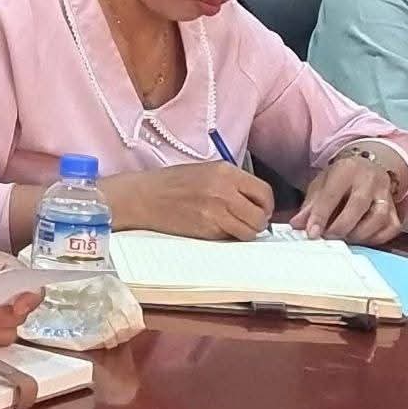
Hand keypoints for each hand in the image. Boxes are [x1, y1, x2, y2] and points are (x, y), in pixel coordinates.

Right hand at [104, 162, 273, 239]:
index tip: (260, 210)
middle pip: (260, 215)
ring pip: (250, 230)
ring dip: (245, 233)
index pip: (264, 192)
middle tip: (247, 222)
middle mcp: (224, 189)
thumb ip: (231, 182)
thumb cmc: (170, 184)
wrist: (142, 196)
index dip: (266, 205)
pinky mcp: (206, 228)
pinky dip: (228, 237)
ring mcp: (216, 210)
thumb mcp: (204, 171)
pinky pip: (231, 237)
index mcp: (225, 171)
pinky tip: (215, 229)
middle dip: (257, 222)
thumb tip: (254, 201)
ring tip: (231, 228)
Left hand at [292, 159, 401, 243]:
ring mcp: (386, 194)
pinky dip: (375, 238)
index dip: (320, 216)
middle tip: (327, 237)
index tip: (312, 233)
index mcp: (346, 169)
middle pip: (358, 206)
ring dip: (358, 233)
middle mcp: (370, 180)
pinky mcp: (395, 209)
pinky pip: (390, 228)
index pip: (332, 194)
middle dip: (340, 226)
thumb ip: (310, 206)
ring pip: (378, 218)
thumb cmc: (340, 179)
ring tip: (343, 238)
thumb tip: (297, 224)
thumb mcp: (320, 185)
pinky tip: (360, 238)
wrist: (365, 169)